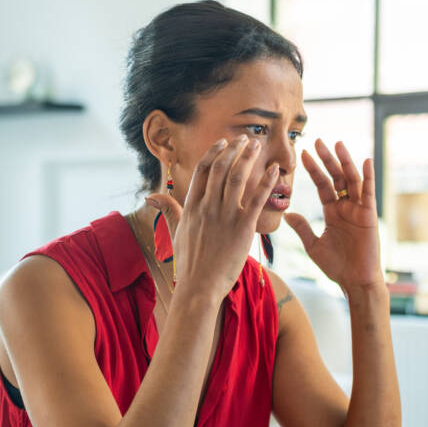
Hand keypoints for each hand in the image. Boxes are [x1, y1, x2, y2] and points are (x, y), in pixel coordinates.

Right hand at [147, 135, 278, 303]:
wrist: (199, 287)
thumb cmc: (189, 262)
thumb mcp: (176, 232)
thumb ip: (169, 210)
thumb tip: (152, 196)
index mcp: (192, 206)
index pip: (202, 171)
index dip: (214, 153)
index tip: (223, 142)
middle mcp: (208, 207)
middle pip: (221, 169)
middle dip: (234, 150)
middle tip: (245, 139)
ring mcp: (225, 217)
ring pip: (237, 178)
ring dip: (248, 158)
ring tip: (256, 145)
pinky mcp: (242, 228)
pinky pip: (256, 199)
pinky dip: (266, 182)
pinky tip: (275, 170)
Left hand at [285, 139, 383, 292]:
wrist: (354, 281)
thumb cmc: (336, 266)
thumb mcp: (313, 245)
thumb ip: (302, 228)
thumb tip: (287, 213)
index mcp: (332, 211)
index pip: (322, 185)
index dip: (313, 169)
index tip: (303, 154)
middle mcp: (345, 207)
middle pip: (336, 177)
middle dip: (327, 159)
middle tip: (317, 141)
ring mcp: (358, 209)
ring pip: (351, 180)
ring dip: (344, 162)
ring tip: (337, 144)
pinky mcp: (369, 215)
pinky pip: (368, 193)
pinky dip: (368, 177)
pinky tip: (365, 160)